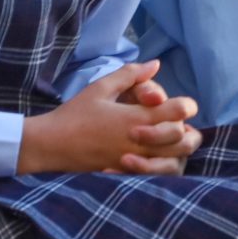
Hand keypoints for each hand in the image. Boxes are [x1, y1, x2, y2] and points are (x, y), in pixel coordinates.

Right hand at [18, 59, 202, 175]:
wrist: (52, 145)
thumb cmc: (75, 114)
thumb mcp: (101, 88)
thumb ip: (130, 75)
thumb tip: (155, 64)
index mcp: (136, 116)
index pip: (179, 111)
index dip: (185, 106)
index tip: (176, 104)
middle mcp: (140, 141)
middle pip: (183, 138)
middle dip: (185, 129)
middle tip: (174, 124)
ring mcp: (135, 161)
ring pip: (174, 160)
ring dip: (176, 149)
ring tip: (168, 140)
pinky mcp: (127, 174)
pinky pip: (157, 174)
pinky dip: (163, 165)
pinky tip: (155, 155)